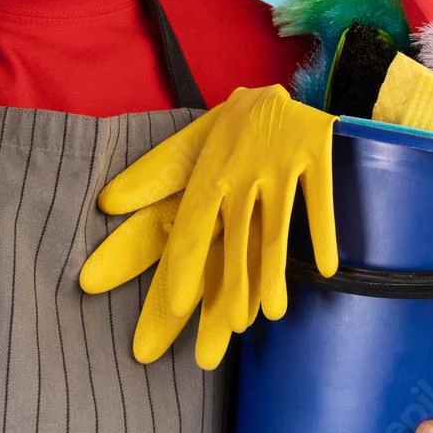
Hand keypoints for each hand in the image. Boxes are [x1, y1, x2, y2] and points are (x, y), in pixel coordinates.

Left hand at [91, 86, 336, 344]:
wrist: (277, 89)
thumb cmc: (227, 130)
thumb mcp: (188, 147)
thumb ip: (152, 176)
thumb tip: (107, 204)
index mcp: (206, 173)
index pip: (187, 227)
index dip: (180, 267)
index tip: (174, 306)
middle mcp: (239, 170)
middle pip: (231, 241)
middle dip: (223, 292)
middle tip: (218, 344)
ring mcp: (277, 162)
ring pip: (274, 225)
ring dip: (272, 270)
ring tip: (270, 315)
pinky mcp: (314, 150)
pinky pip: (319, 196)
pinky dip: (322, 230)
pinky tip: (325, 268)